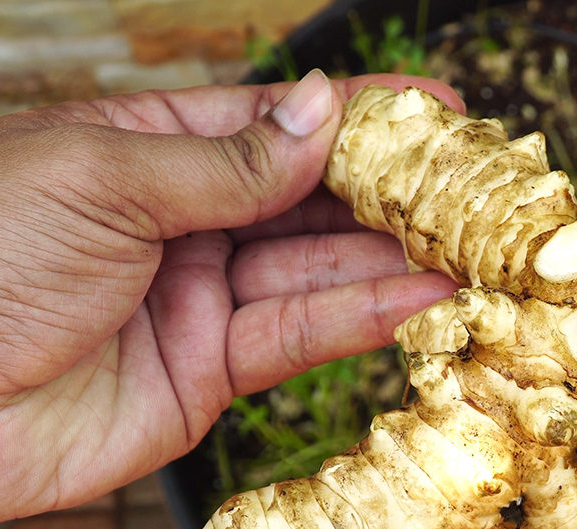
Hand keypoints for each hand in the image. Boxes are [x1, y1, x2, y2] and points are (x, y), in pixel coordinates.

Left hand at [0, 70, 463, 522]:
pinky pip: (299, 336)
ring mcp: (198, 298)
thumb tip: (323, 112)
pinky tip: (426, 298)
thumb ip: (226, 161)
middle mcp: (181, 220)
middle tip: (475, 186)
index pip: (272, 122)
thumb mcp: (101, 179)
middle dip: (392, 191)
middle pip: (308, 198)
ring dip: (396, 258)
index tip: (439, 107)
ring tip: (474, 246)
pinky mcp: (207, 373)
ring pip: (317, 269)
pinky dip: (363, 318)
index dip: (356, 114)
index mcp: (144, 149)